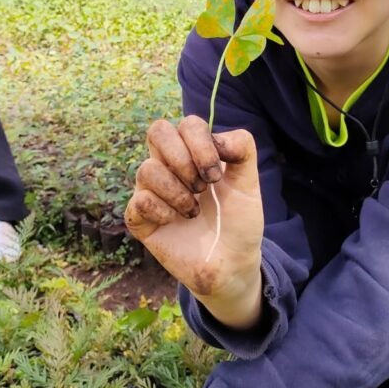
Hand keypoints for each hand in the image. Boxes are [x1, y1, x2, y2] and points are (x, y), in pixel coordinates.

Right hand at [125, 116, 263, 321]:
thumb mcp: (249, 183)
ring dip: (177, 192)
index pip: (186, 124)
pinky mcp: (141, 219)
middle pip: (157, 132)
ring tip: (194, 211)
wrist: (233, 263)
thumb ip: (243, 150)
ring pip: (146, 169)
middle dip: (182, 159)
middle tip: (203, 187)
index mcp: (193, 152)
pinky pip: (139, 201)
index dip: (200, 144)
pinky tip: (177, 222)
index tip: (217, 176)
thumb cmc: (238, 220)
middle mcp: (168, 166)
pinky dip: (162, 211)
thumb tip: (219, 137)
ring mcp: (152, 190)